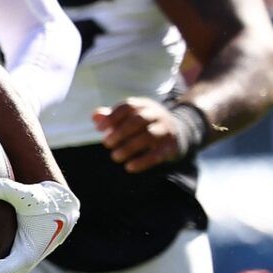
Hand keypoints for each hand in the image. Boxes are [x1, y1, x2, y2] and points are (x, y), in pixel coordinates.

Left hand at [91, 97, 205, 173]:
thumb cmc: (145, 125)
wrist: (178, 132)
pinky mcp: (170, 147)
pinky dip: (142, 161)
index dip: (112, 117)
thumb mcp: (131, 117)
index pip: (127, 106)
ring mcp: (165, 130)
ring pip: (147, 136)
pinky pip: (157, 154)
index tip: (99, 129)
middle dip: (120, 132)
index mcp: (143, 105)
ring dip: (129, 147)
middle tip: (107, 144)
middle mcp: (155, 115)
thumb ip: (112, 117)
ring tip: (115, 156)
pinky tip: (129, 167)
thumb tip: (95, 117)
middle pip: (137, 120)